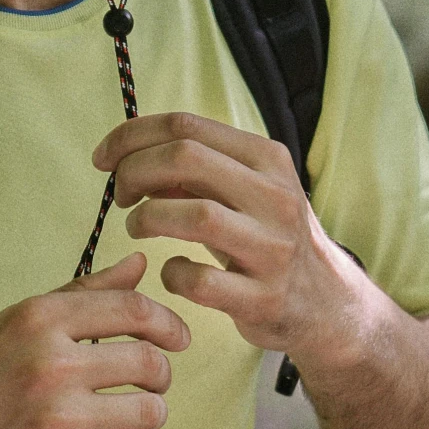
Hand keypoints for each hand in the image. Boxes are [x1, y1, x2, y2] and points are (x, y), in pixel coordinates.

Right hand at [0, 252, 189, 428]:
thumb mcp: (15, 321)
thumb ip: (82, 295)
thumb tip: (140, 265)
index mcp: (39, 320)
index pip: (135, 309)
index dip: (168, 324)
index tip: (177, 338)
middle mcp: (49, 365)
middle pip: (149, 362)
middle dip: (161, 372)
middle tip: (152, 381)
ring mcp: (53, 422)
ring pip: (148, 413)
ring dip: (150, 413)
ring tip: (132, 413)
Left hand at [93, 112, 370, 368]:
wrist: (325, 302)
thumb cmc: (267, 237)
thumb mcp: (245, 190)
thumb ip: (196, 170)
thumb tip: (131, 155)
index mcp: (268, 158)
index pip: (186, 126)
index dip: (132, 136)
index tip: (104, 157)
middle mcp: (276, 196)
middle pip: (186, 158)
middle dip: (135, 171)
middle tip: (120, 193)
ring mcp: (273, 248)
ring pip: (195, 215)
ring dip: (148, 217)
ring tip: (138, 226)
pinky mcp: (264, 297)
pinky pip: (200, 280)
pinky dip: (173, 273)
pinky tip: (172, 272)